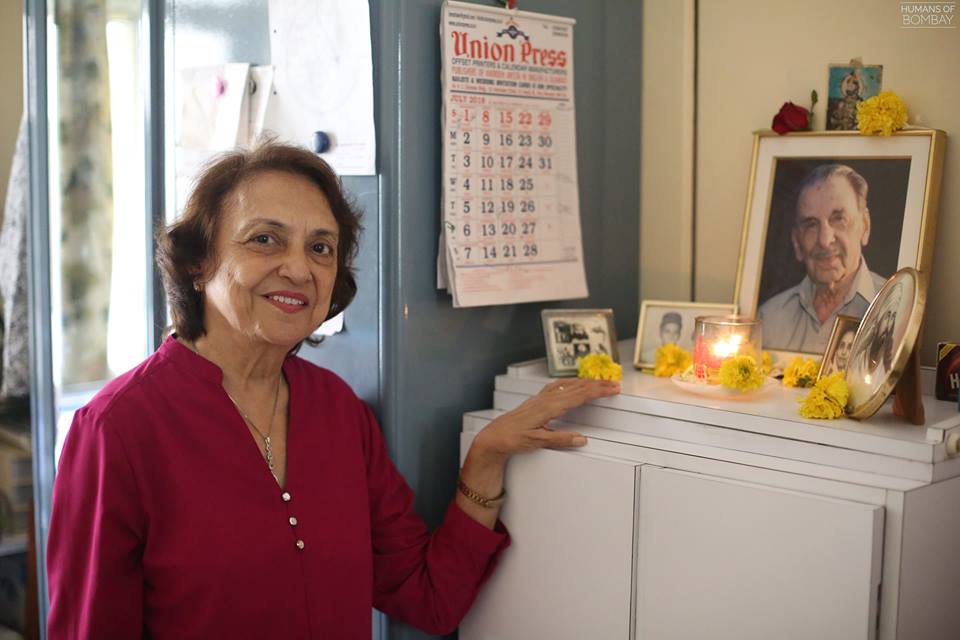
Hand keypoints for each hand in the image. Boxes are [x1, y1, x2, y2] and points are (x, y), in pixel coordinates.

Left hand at [470, 378, 620, 462]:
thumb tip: (581, 438)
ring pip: (567, 385)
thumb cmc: (512, 438)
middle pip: (576, 387)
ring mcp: (540, 398)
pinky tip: (572, 384)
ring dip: (585, 383)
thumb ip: (560, 439)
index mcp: (549, 407)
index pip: (579, 396)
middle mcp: (545, 399)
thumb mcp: (538, 442)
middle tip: (614, 384)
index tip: (613, 388)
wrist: (494, 437)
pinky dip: (570, 383)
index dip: (598, 391)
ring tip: (599, 382)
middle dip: (597, 384)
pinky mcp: (536, 401)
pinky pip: (557, 387)